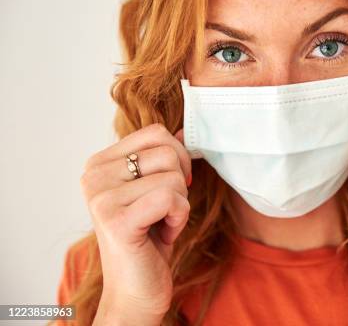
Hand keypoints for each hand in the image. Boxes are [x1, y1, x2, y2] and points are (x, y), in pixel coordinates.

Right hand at [80, 123, 191, 323]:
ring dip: (179, 205)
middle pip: (168, 152)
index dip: (178, 159)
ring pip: (173, 177)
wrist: (137, 290)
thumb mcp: (155, 190)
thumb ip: (162, 159)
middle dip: (180, 184)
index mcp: (100, 163)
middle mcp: (93, 175)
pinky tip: (162, 235)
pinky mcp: (115, 219)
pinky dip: (179, 218)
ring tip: (159, 224)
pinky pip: (171, 199)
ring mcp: (101, 197)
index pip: (157, 132)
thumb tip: (182, 130)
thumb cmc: (149, 238)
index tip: (168, 188)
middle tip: (163, 211)